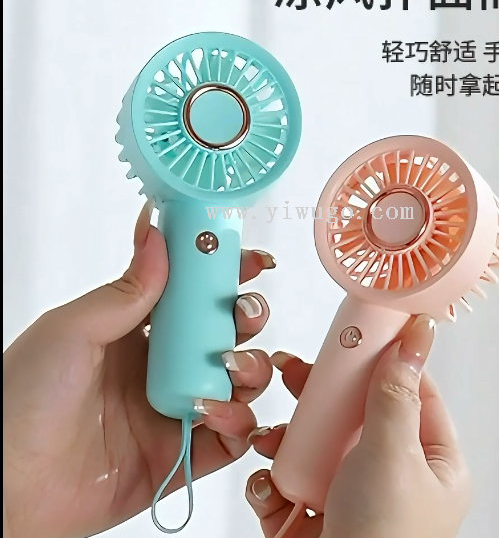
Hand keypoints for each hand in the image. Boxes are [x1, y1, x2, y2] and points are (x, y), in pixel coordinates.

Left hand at [3, 202, 275, 537]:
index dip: (224, 273)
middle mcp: (163, 366)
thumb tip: (157, 235)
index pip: (192, 293)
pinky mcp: (182, 455)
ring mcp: (175, 409)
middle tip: (245, 312)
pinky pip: (230, 438)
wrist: (5, 487)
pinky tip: (214, 412)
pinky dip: (239, 423)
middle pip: (226, 333)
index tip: (247, 259)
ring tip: (231, 366)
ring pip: (240, 382)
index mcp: (137, 331)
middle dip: (248, 316)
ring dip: (250, 367)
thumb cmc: (20, 401)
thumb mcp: (71, 331)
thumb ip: (125, 291)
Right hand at [246, 319, 471, 537]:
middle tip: (295, 371)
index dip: (386, 359)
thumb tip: (418, 335)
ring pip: (318, 441)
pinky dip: (274, 477)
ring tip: (273, 438)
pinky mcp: (316, 512)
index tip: (360, 332)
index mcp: (431, 463)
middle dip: (322, 394)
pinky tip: (271, 484)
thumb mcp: (392, 454)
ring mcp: (351, 494)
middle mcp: (392, 475)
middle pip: (356, 412)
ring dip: (289, 435)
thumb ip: (395, 392)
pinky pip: (292, 477)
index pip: (412, 392)